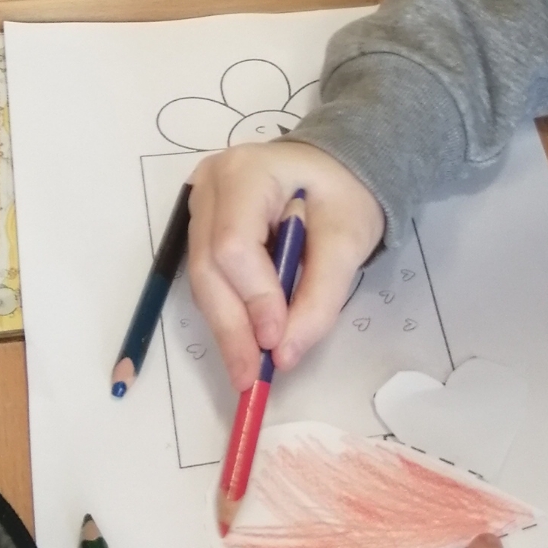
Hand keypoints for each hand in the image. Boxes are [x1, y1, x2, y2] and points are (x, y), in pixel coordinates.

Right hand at [187, 141, 384, 389]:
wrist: (335, 170)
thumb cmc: (344, 196)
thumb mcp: (347, 242)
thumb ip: (319, 298)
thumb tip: (284, 355)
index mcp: (247, 172)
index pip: (234, 244)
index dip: (252, 297)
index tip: (274, 341)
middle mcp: (210, 185)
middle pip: (208, 266)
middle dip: (231, 326)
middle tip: (250, 376)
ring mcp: (200, 205)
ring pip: (202, 278)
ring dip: (226, 326)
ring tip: (247, 369)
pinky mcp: (201, 227)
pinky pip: (208, 278)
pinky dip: (227, 312)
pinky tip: (243, 342)